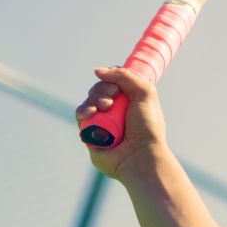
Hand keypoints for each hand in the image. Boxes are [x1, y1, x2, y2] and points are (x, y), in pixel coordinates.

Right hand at [77, 64, 169, 178]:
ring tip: (103, 108)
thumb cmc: (147, 126)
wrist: (139, 155)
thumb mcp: (144, 93)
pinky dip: (83, 112)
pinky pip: (80, 116)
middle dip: (103, 90)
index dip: (112, 77)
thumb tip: (98, 70)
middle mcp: (116, 107)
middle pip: (99, 88)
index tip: (117, 86)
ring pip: (89, 100)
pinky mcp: (90, 131)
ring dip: (93, 100)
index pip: (114, 79)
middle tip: (112, 101)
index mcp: (130, 97)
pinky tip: (89, 115)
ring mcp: (102, 119)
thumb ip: (124, 76)